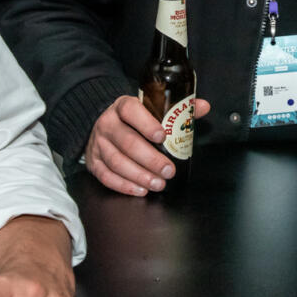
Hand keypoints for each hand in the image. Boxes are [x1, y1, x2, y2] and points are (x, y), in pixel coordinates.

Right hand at [83, 94, 210, 195]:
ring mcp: (98, 144)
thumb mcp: (151, 108)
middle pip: (127, 142)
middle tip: (169, 171)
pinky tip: (140, 190)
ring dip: (139, 176)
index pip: (131, 111)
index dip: (146, 124)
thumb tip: (204, 106)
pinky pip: (106, 176)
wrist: (102, 123)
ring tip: (158, 184)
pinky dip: (124, 186)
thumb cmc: (134, 118)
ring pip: (117, 162)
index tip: (162, 137)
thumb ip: (177, 108)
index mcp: (122, 106)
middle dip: (150, 159)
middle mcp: (107, 124)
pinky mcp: (93, 162)